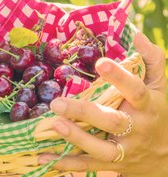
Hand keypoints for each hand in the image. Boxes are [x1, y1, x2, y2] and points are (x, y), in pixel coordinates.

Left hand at [38, 32, 167, 175]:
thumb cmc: (157, 112)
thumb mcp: (159, 86)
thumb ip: (151, 60)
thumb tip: (138, 34)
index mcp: (148, 105)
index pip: (135, 90)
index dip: (119, 77)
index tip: (101, 62)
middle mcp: (137, 129)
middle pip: (112, 121)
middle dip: (84, 113)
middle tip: (57, 102)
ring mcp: (125, 149)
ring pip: (101, 149)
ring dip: (76, 138)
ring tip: (54, 124)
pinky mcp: (114, 165)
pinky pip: (88, 166)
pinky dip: (66, 163)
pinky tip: (43, 156)